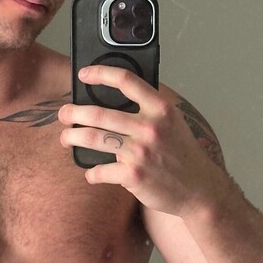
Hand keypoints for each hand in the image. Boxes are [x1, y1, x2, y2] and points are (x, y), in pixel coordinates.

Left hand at [58, 66, 225, 215]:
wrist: (199, 189)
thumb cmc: (183, 155)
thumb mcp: (173, 123)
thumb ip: (149, 109)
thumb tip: (115, 99)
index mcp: (161, 109)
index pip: (127, 81)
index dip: (101, 73)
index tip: (84, 74)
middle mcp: (150, 128)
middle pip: (99, 113)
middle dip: (73, 112)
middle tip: (64, 114)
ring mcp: (140, 152)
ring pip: (92, 138)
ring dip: (71, 137)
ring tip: (66, 138)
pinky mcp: (133, 176)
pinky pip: (100, 171)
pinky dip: (92, 173)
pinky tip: (91, 174)